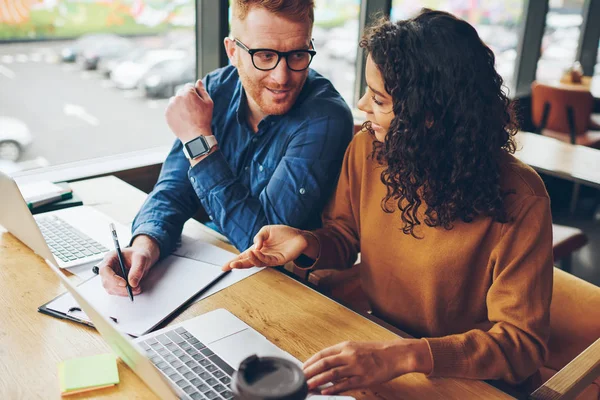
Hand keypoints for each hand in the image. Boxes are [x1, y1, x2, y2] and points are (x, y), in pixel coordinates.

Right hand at [98, 235, 159, 296]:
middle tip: (134, 288)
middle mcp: (108, 268)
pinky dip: (125, 292)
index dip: (113, 278)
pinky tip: (134, 289)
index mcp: (110, 258)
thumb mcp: (141, 258)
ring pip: (111, 289)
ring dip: (123, 291)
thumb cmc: (139, 254)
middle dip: (120, 288)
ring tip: (137, 288)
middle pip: (107, 282)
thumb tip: (132, 283)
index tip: (124, 283)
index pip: (105, 270)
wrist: (141, 258)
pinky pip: (117, 291)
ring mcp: (110, 276)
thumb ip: (137, 269)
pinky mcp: (115, 283)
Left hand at [165, 79, 213, 142]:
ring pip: (175, 101)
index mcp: (188, 92)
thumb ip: (202, 90)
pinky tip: (182, 119)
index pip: (189, 87)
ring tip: (187, 115)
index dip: (194, 94)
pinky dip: (175, 112)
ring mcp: (170, 106)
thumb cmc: (204, 119)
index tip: (196, 103)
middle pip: (181, 93)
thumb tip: (198, 81)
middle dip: (186, 98)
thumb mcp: (208, 103)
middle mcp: (177, 97)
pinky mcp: (167, 114)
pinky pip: (171, 109)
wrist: (195, 136)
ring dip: (179, 104)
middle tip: (192, 110)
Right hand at [222, 225, 314, 270]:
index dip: (234, 261)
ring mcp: (270, 259)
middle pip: (248, 262)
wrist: (298, 236)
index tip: (224, 267)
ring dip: (251, 259)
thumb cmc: (282, 233)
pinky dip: (261, 257)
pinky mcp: (279, 260)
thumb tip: (254, 246)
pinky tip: (256, 253)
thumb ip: (258, 237)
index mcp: (257, 249)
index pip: (243, 256)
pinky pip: (268, 261)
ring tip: (247, 254)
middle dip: (239, 264)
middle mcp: (262, 255)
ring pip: (257, 262)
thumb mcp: (266, 230)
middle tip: (231, 266)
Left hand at [303, 339, 432, 394]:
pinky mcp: (364, 379)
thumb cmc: (376, 352)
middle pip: (324, 363)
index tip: (302, 368)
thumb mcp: (357, 347)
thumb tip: (326, 363)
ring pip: (332, 374)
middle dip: (310, 372)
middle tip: (301, 379)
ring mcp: (356, 367)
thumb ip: (342, 354)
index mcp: (346, 346)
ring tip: (308, 386)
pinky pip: (346, 384)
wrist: (396, 354)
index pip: (323, 354)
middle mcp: (349, 355)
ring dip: (318, 381)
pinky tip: (325, 392)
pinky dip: (334, 389)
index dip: (311, 362)